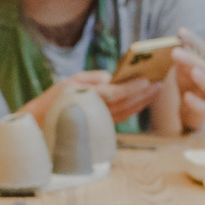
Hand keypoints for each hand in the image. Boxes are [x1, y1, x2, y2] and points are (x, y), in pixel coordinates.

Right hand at [44, 68, 159, 125]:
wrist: (43, 124)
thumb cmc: (56, 99)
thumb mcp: (70, 81)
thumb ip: (92, 78)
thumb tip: (111, 77)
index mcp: (90, 100)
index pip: (117, 94)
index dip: (134, 88)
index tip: (147, 80)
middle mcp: (98, 113)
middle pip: (128, 104)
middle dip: (145, 94)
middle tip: (160, 83)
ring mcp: (101, 122)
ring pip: (128, 112)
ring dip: (144, 102)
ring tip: (156, 90)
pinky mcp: (102, 127)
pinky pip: (123, 117)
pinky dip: (135, 109)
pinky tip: (143, 101)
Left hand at [171, 37, 204, 130]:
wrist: (192, 115)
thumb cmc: (189, 88)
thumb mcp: (183, 71)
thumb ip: (182, 59)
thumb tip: (179, 43)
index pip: (204, 50)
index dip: (193, 40)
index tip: (180, 32)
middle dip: (192, 59)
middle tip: (175, 52)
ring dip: (203, 78)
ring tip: (192, 71)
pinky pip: (204, 108)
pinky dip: (195, 102)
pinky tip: (186, 96)